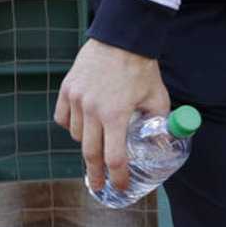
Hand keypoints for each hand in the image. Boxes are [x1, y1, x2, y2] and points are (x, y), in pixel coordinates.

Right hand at [54, 39, 169, 191]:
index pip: (115, 158)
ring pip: (76, 135)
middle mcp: (91, 110)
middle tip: (99, 185)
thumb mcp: (158, 98)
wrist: (121, 38)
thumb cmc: (142, 69)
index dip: (117, 177)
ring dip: (87, 143)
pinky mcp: (66, 89)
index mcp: (115, 115)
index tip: (119, 188)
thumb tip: (162, 145)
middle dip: (96, 173)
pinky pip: (63, 118)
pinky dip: (72, 125)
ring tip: (100, 141)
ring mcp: (75, 99)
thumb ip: (159, 124)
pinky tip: (83, 125)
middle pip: (90, 153)